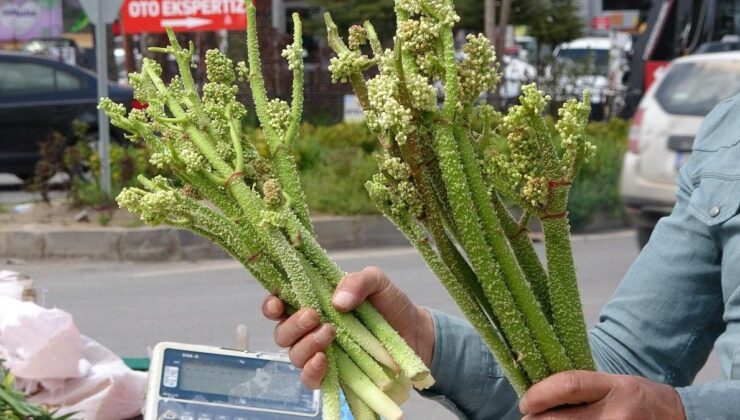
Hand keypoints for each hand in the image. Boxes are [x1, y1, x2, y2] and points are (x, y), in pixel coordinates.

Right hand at [261, 266, 434, 388]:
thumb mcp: (377, 282)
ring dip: (307, 344)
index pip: (281, 304)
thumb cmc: (391, 305)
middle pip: (282, 332)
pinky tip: (324, 360)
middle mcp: (311, 330)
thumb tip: (337, 301)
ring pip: (293, 354)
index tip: (277, 303)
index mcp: (315, 303)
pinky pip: (309, 379)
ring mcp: (320, 354)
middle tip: (314, 316)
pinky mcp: (333, 376)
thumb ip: (357, 281)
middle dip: (293, 324)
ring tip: (330, 334)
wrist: (416, 334)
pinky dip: (312, 370)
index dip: (272, 304)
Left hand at [519, 370, 686, 419]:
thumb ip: (580, 389)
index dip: (539, 393)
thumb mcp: (612, 384)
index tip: (526, 401)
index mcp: (614, 387)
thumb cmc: (636, 398)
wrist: (677, 418)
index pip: (568, 385)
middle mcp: (616, 414)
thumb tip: (538, 396)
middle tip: (528, 418)